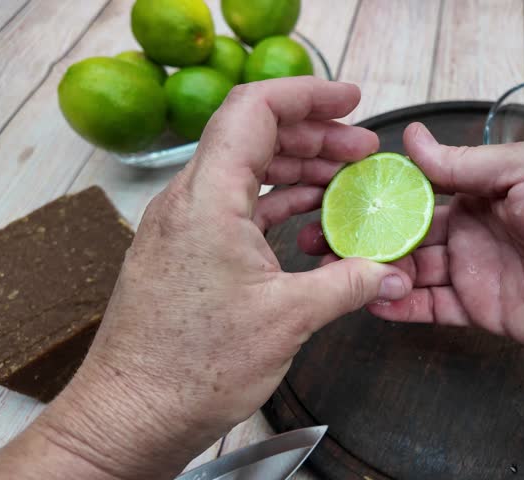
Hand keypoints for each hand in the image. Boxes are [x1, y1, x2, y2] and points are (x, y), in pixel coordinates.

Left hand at [31, 77, 411, 478]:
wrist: (131, 414)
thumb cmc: (192, 367)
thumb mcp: (287, 318)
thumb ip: (348, 283)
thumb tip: (392, 271)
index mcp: (208, 199)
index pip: (254, 110)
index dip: (308, 94)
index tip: (350, 101)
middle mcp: (189, 201)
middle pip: (254, 136)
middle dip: (314, 134)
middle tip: (362, 150)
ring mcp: (185, 227)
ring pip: (247, 172)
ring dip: (298, 169)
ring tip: (346, 180)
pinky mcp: (188, 253)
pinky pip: (237, 207)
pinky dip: (277, 203)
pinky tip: (311, 216)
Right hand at [300, 122, 523, 371]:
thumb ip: (466, 164)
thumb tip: (411, 139)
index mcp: (493, 182)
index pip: (423, 181)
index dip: (380, 185)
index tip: (337, 188)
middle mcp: (481, 223)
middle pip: (410, 227)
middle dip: (365, 230)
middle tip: (318, 233)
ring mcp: (481, 268)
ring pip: (414, 267)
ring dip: (375, 267)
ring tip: (334, 268)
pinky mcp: (486, 310)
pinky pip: (433, 307)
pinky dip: (400, 304)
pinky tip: (370, 299)